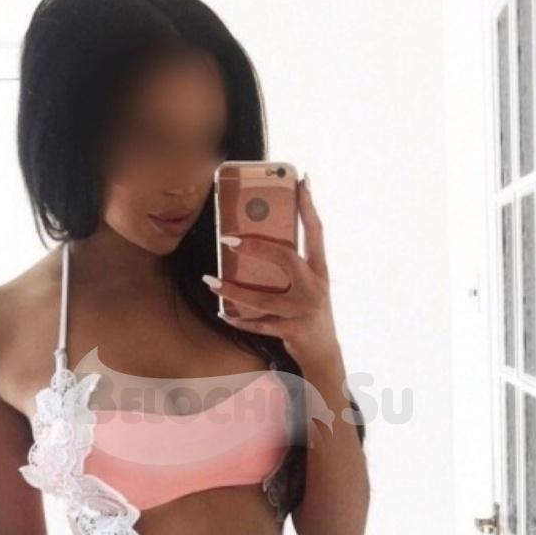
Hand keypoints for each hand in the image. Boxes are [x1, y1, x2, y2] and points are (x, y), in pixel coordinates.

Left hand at [202, 174, 339, 365]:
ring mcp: (302, 311)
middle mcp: (314, 288)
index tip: (302, 181)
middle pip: (285, 259)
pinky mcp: (291, 331)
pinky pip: (258, 325)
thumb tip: (259, 242)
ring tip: (210, 281)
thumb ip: (292, 267)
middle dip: (256, 246)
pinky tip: (223, 313)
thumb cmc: (310, 312)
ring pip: (261, 299)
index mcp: (320, 271)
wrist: (324, 353)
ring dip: (232, 291)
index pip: (316, 231)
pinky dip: (239, 320)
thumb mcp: (309, 286)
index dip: (309, 206)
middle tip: (228, 239)